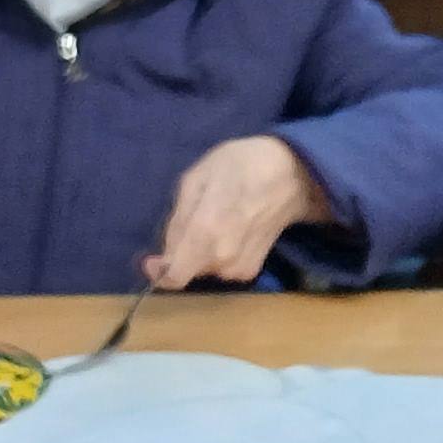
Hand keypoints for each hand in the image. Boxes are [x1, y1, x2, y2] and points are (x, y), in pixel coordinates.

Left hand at [150, 137, 325, 286]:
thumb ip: (177, 220)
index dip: (158, 272)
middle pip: (185, 269)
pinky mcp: (250, 270)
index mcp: (206, 232)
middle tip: (193, 217)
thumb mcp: (196, 179)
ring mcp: (239, 267)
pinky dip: (216, 254)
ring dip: (199, 251)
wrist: (290, 176)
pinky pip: (219, 269)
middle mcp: (222, 258)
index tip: (152, 259)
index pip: (174, 276)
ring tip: (215, 219)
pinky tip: (229, 230)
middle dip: (180, 250)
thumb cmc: (239, 166)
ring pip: (202, 269)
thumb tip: (164, 254)